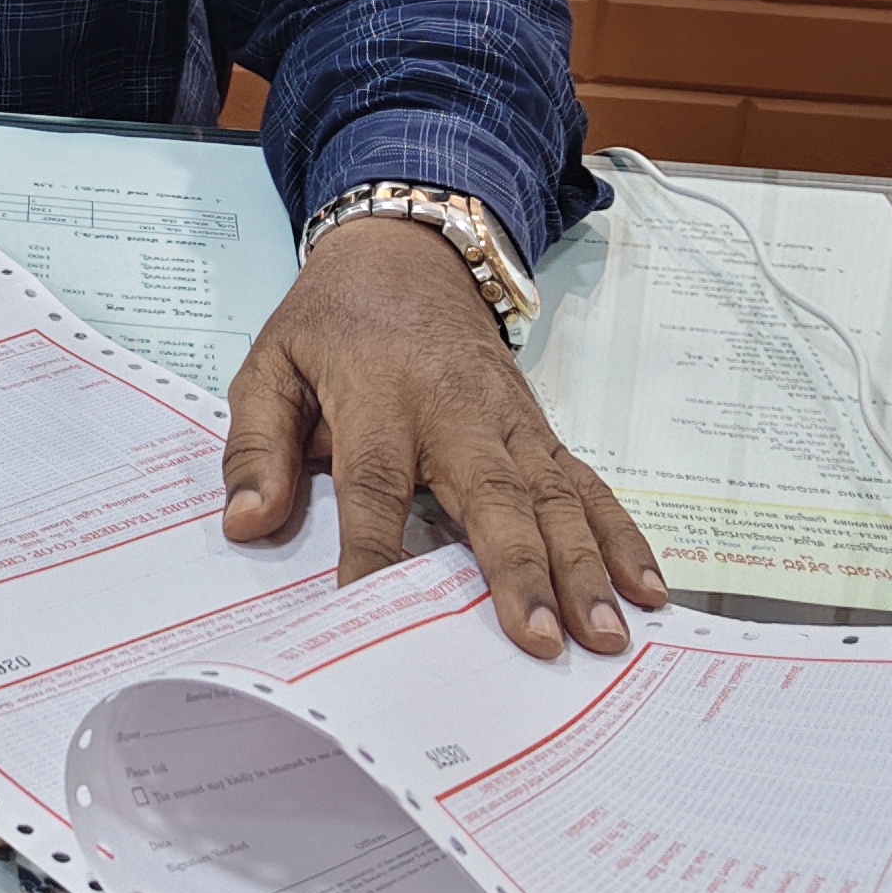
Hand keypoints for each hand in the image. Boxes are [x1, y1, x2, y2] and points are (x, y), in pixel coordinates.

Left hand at [221, 211, 662, 661]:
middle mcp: (455, 409)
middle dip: (519, 568)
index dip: (374, 548)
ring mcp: (509, 421)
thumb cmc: (331, 323)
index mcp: (379, 394)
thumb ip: (256, 447)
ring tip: (604, 635)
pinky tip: (646, 588)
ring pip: (554, 496)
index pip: (375, 481)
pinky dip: (622, 536)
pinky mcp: (540, 430)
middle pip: (491, 494)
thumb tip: (246, 523)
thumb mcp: (269, 366)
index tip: (373, 610)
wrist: (405, 253)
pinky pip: (587, 486)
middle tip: (540, 639)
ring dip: (584, 567)